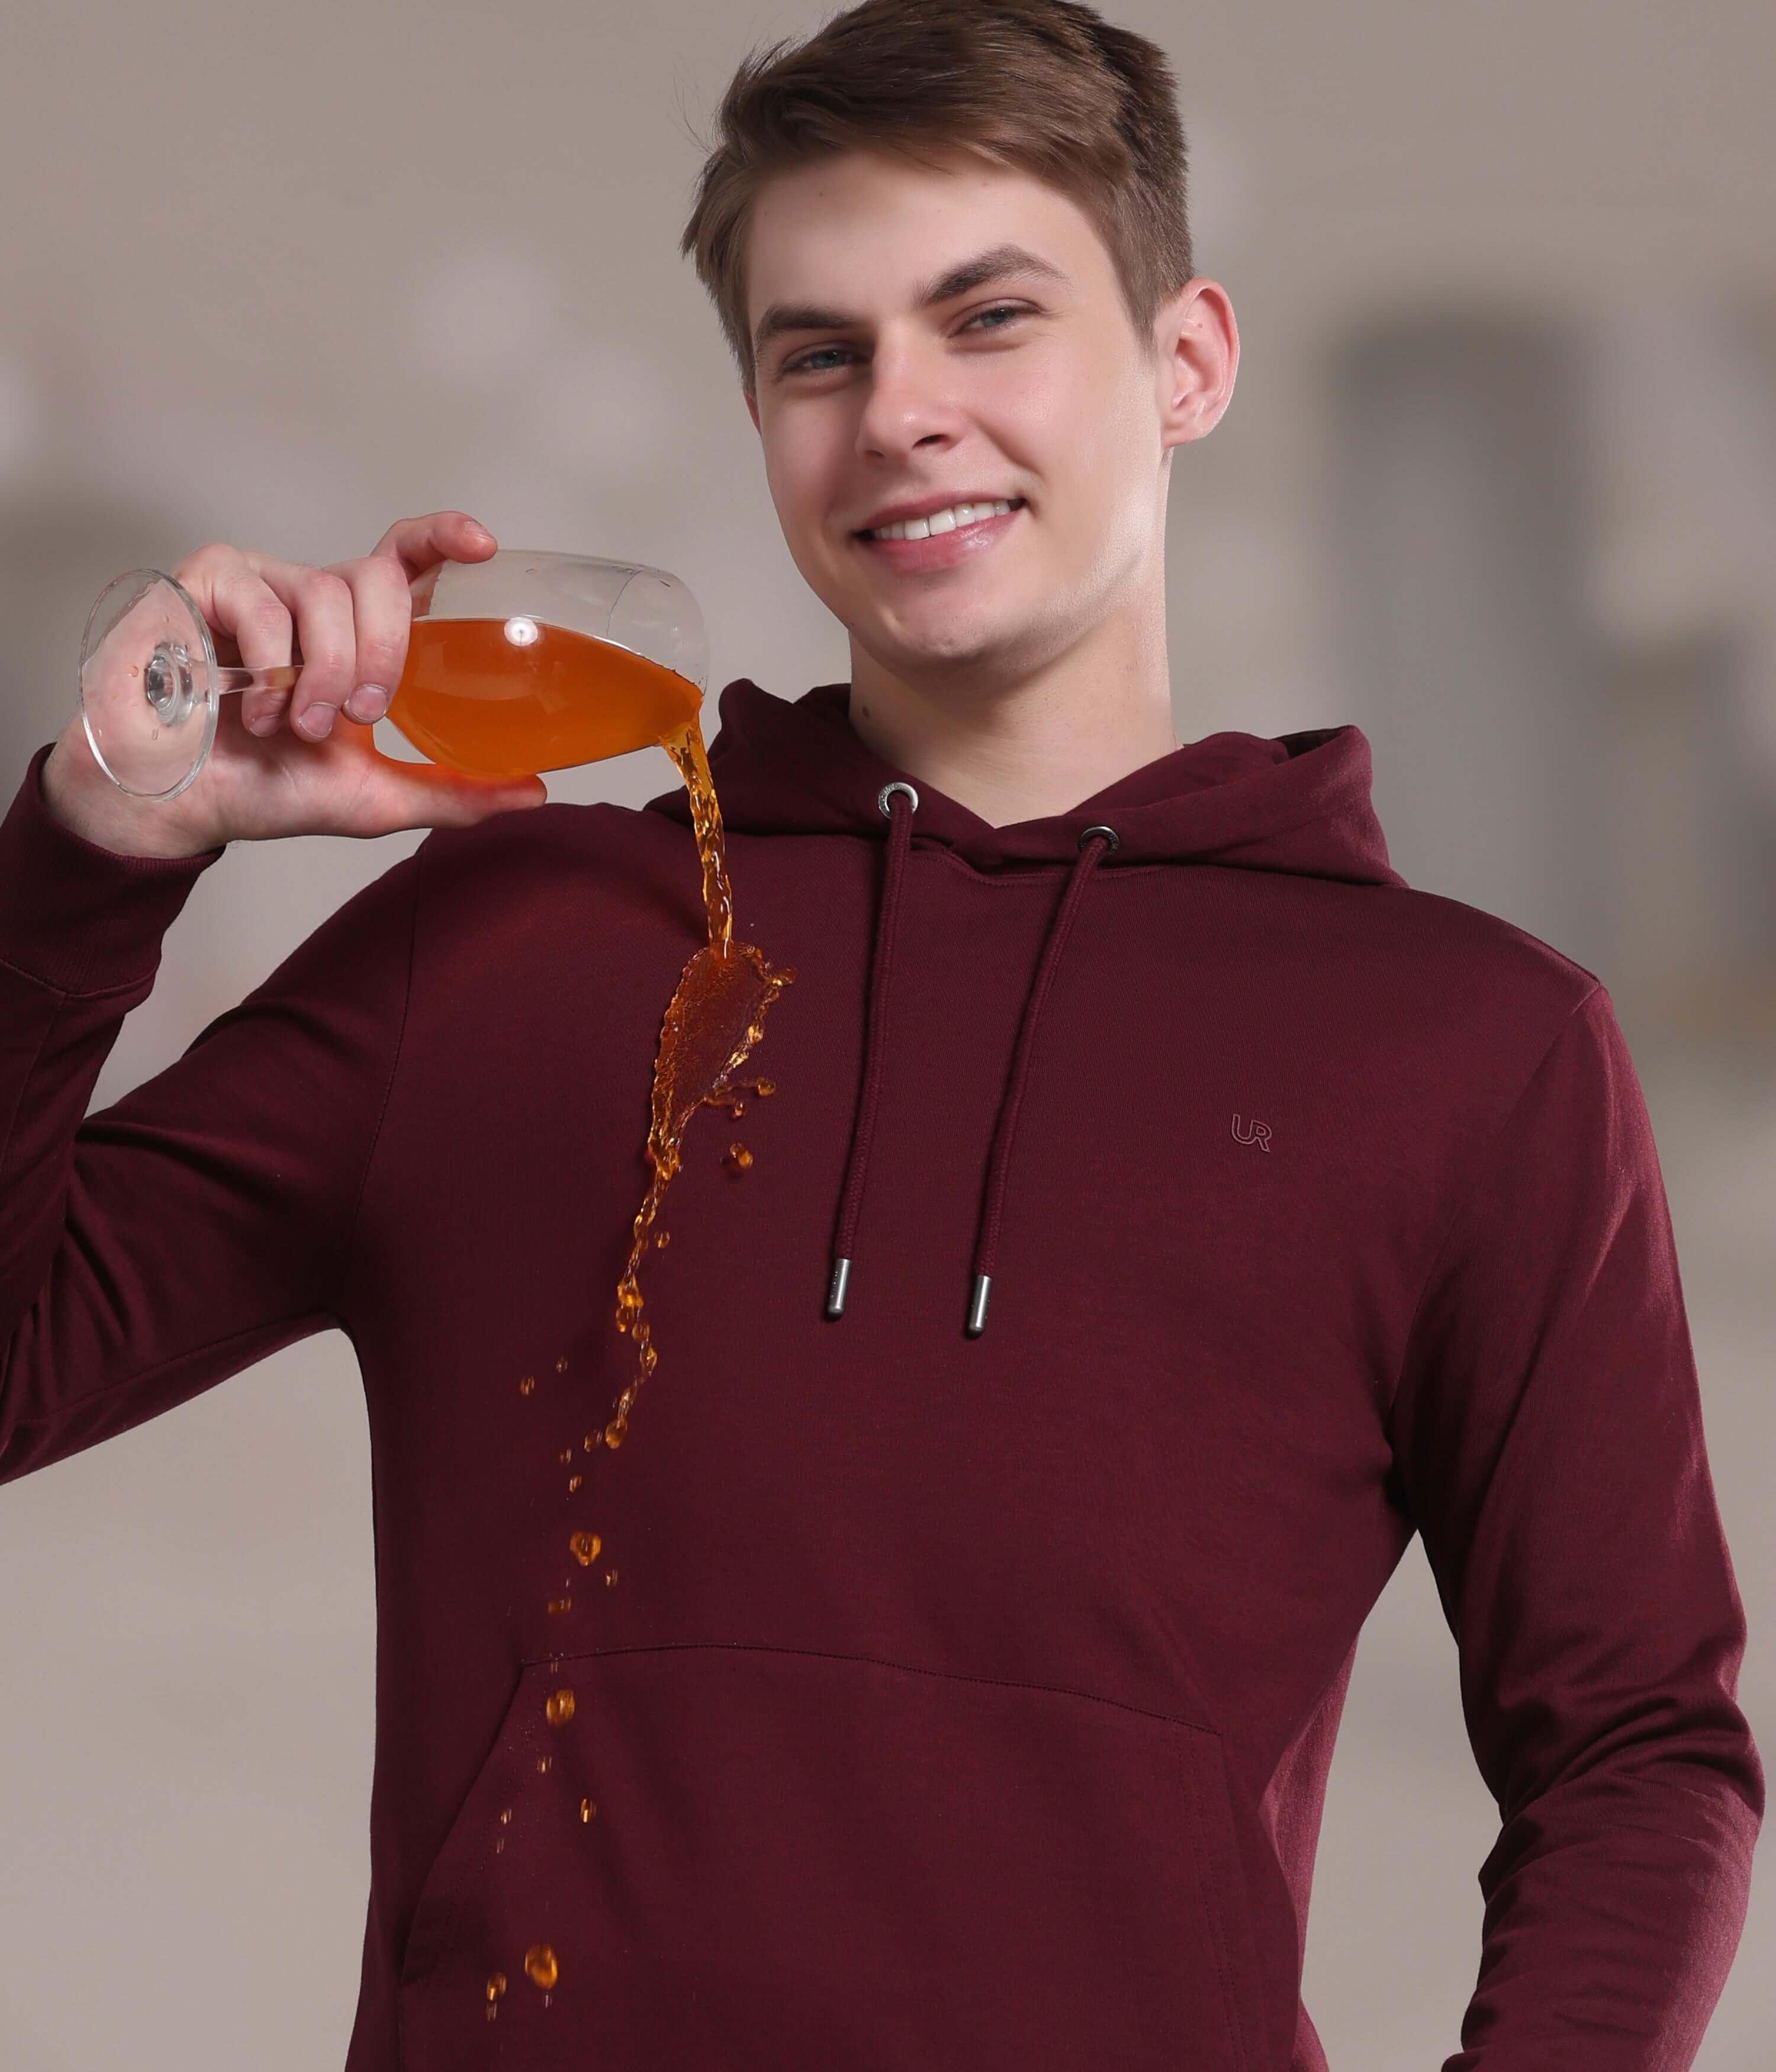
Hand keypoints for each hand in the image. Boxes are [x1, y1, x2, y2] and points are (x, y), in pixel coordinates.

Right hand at [42, 511, 546, 857]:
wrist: (180, 804)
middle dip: (385, 650)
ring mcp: (259, 583)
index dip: (443, 538)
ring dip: (321, 674)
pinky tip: (248, 709)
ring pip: (325, 594)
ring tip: (296, 725)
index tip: (483, 546)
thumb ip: (454, 790)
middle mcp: (311, 596)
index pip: (405, 562)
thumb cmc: (266, 788)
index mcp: (355, 632)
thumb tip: (535, 790)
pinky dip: (268, 667)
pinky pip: (264, 603)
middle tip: (364, 712)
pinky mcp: (205, 582)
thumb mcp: (375, 795)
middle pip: (377, 577)